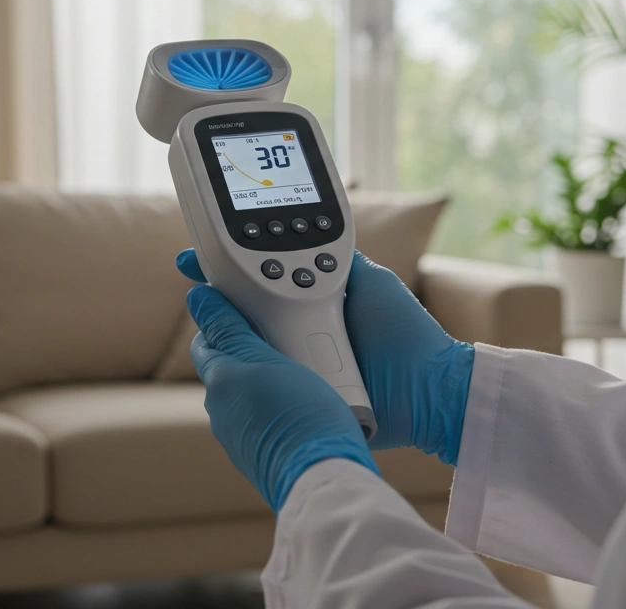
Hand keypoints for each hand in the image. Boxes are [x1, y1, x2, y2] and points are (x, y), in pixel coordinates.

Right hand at [176, 249, 474, 464]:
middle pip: (248, 314)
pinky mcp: (304, 398)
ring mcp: (301, 366)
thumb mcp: (370, 282)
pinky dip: (247, 376)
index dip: (229, 269)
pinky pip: (266, 385)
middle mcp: (304, 333)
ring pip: (250, 350)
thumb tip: (307, 226)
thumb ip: (339, 257)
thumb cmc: (405, 336)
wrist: (427, 390)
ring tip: (208, 322)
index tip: (197, 259)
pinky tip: (229, 364)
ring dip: (228, 337)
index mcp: (317, 302)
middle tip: (197, 287)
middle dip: (219, 300)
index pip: (263, 280)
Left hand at [186, 284, 377, 511]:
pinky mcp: (261, 454)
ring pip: (247, 394)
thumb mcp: (267, 360)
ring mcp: (240, 437)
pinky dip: (275, 404)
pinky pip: (262, 418)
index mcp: (218, 383)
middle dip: (247, 347)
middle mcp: (222, 413)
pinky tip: (301, 403)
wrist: (322, 478)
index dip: (223, 319)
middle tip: (281, 331)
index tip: (248, 306)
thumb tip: (198, 298)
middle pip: (227, 368)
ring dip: (264, 377)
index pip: (206, 341)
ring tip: (299, 366)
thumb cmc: (297, 416)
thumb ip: (232, 330)